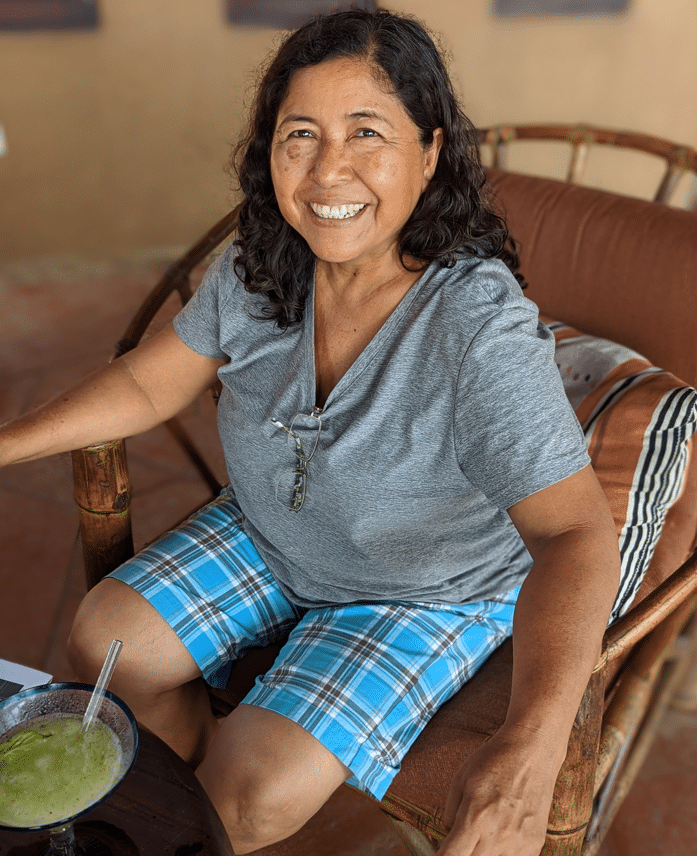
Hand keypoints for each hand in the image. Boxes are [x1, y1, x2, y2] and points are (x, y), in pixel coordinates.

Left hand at [437, 728, 561, 855]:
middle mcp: (498, 836)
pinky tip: (500, 836)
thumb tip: (448, 835)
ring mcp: (519, 844)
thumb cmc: (494, 760)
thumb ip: (450, 813)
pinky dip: (502, 852)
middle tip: (461, 839)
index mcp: (475, 818)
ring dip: (482, 853)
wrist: (532, 751)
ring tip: (482, 834)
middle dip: (462, 853)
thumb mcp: (460, 779)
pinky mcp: (534, 845)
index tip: (441, 852)